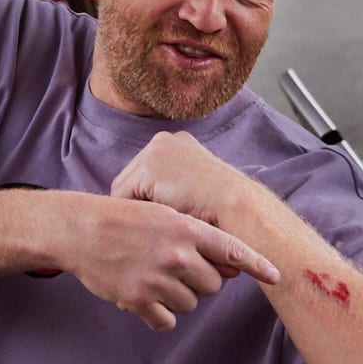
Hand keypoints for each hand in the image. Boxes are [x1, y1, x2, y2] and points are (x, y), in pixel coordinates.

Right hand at [62, 193, 279, 331]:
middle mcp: (176, 255)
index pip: (232, 250)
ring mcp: (158, 279)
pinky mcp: (140, 301)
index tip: (277, 276)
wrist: (78, 230)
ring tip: (152, 276)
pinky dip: (159, 314)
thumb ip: (194, 235)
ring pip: (191, 303)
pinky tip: (143, 296)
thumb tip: (228, 264)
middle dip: (199, 280)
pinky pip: (167, 320)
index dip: (258, 265)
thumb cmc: (120, 219)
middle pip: (213, 284)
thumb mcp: (160, 213)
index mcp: (184, 228)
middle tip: (173, 267)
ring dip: (177, 296)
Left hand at [111, 132, 255, 229]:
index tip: (162, 215)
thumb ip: (171, 183)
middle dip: (140, 201)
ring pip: (124, 189)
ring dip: (138, 209)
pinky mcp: (147, 169)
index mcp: (176, 141)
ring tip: (157, 224)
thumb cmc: (223, 208)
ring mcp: (154, 151)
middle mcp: (163, 139)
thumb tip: (141, 200)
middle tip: (155, 223)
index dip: (149, 197)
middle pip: (131, 178)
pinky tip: (154, 224)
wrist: (240, 209)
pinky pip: (123, 198)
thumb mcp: (196, 185)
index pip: (144, 172)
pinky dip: (135, 214)